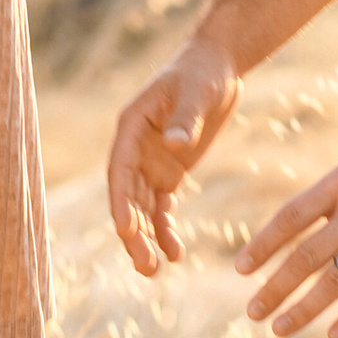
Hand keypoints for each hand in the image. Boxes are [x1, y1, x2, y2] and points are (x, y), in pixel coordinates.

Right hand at [108, 35, 240, 275]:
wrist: (218, 66)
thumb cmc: (203, 72)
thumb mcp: (197, 93)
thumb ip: (185, 119)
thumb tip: (173, 146)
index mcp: (131, 126)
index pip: (119, 171)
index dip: (120, 202)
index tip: (127, 231)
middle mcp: (134, 148)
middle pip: (126, 197)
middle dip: (132, 232)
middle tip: (145, 265)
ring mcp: (150, 162)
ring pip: (141, 207)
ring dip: (145, 238)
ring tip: (153, 271)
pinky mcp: (169, 171)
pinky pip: (162, 205)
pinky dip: (165, 228)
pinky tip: (175, 254)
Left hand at [237, 114, 337, 337]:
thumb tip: (306, 220)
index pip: (290, 218)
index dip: (263, 245)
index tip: (241, 268)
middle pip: (304, 256)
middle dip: (274, 287)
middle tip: (251, 312)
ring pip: (333, 282)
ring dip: (302, 309)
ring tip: (278, 328)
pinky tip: (333, 335)